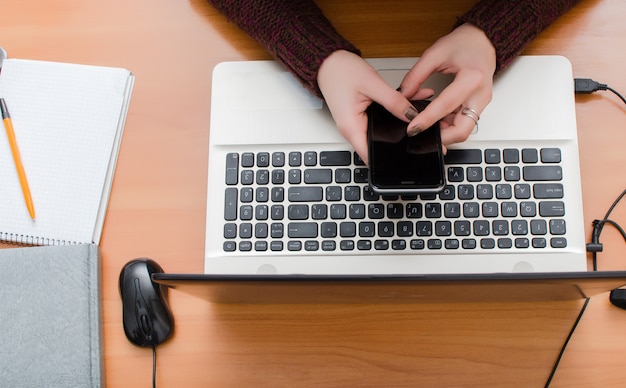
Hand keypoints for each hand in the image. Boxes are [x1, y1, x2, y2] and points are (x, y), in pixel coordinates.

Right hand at [317, 50, 430, 163]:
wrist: (327, 62)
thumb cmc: (340, 71)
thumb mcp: (373, 85)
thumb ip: (394, 102)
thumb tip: (412, 116)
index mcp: (352, 128)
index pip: (371, 155)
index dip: (389, 157)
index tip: (407, 151)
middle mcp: (352, 130)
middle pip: (378, 145)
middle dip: (398, 139)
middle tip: (418, 128)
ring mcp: (355, 125)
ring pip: (380, 132)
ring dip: (396, 125)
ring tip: (414, 113)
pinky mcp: (359, 118)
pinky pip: (377, 123)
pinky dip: (391, 115)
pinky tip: (404, 106)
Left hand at [400, 23, 495, 147]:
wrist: (483, 41)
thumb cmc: (464, 43)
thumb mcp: (435, 53)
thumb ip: (416, 75)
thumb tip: (404, 95)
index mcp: (472, 77)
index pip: (446, 106)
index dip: (427, 120)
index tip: (412, 128)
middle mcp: (480, 94)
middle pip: (462, 129)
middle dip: (441, 137)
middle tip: (422, 134)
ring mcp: (481, 102)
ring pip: (464, 129)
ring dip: (445, 132)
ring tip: (426, 125)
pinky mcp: (478, 106)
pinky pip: (464, 123)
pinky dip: (449, 125)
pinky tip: (436, 120)